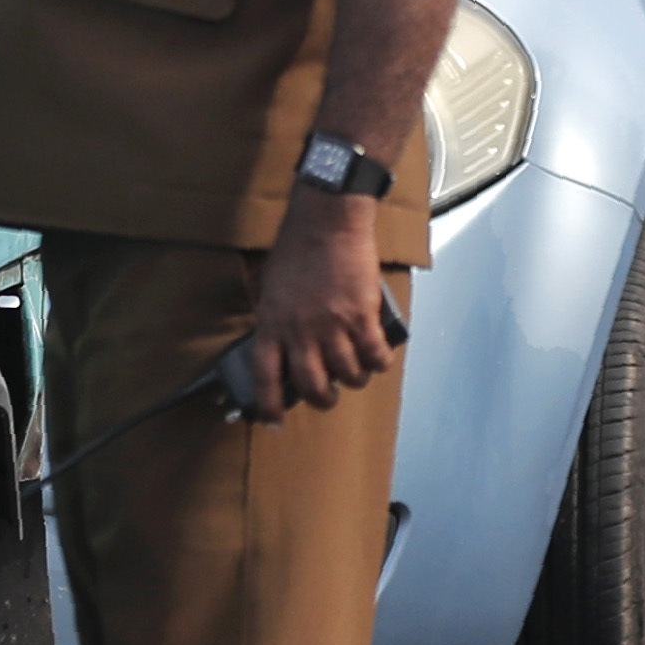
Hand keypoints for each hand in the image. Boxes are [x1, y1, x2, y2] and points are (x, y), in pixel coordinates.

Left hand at [246, 201, 395, 411]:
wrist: (327, 221)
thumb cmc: (297, 248)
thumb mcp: (271, 288)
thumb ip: (276, 321)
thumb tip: (283, 347)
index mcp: (272, 325)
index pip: (266, 377)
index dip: (268, 405)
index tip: (273, 422)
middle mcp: (300, 332)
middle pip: (312, 386)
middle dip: (323, 399)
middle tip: (329, 395)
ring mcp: (332, 326)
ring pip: (348, 376)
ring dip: (354, 380)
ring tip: (356, 371)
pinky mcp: (361, 316)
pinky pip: (374, 355)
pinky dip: (379, 362)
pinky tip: (379, 358)